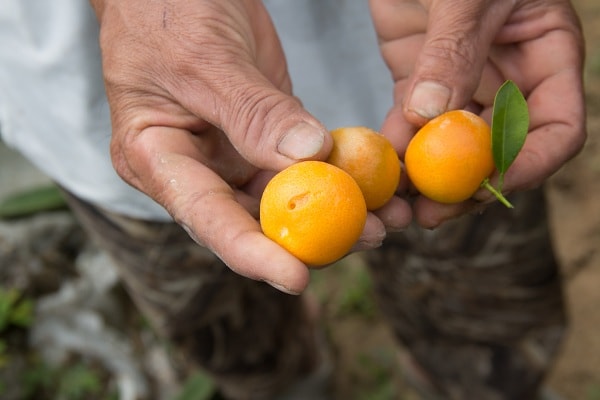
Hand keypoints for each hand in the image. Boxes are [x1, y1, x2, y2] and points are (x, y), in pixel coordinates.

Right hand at [90, 0, 409, 293]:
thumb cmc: (165, 11)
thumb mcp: (205, 58)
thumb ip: (252, 112)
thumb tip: (308, 158)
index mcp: (156, 158)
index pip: (205, 217)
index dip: (252, 253)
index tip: (298, 278)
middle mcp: (194, 170)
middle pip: (250, 221)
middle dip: (310, 239)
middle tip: (370, 237)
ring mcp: (229, 157)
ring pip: (283, 200)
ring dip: (334, 211)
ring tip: (389, 216)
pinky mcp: (260, 140)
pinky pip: (300, 168)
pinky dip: (335, 177)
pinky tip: (373, 185)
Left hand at [370, 0, 586, 227]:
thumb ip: (454, 51)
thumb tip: (432, 118)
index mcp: (545, 55)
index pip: (556, 128)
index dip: (529, 165)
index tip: (488, 187)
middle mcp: (507, 77)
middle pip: (498, 150)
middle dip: (466, 186)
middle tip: (432, 213)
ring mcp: (461, 82)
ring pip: (450, 147)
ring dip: (425, 179)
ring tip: (398, 205)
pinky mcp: (418, 81)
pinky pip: (410, 126)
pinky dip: (396, 149)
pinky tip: (379, 169)